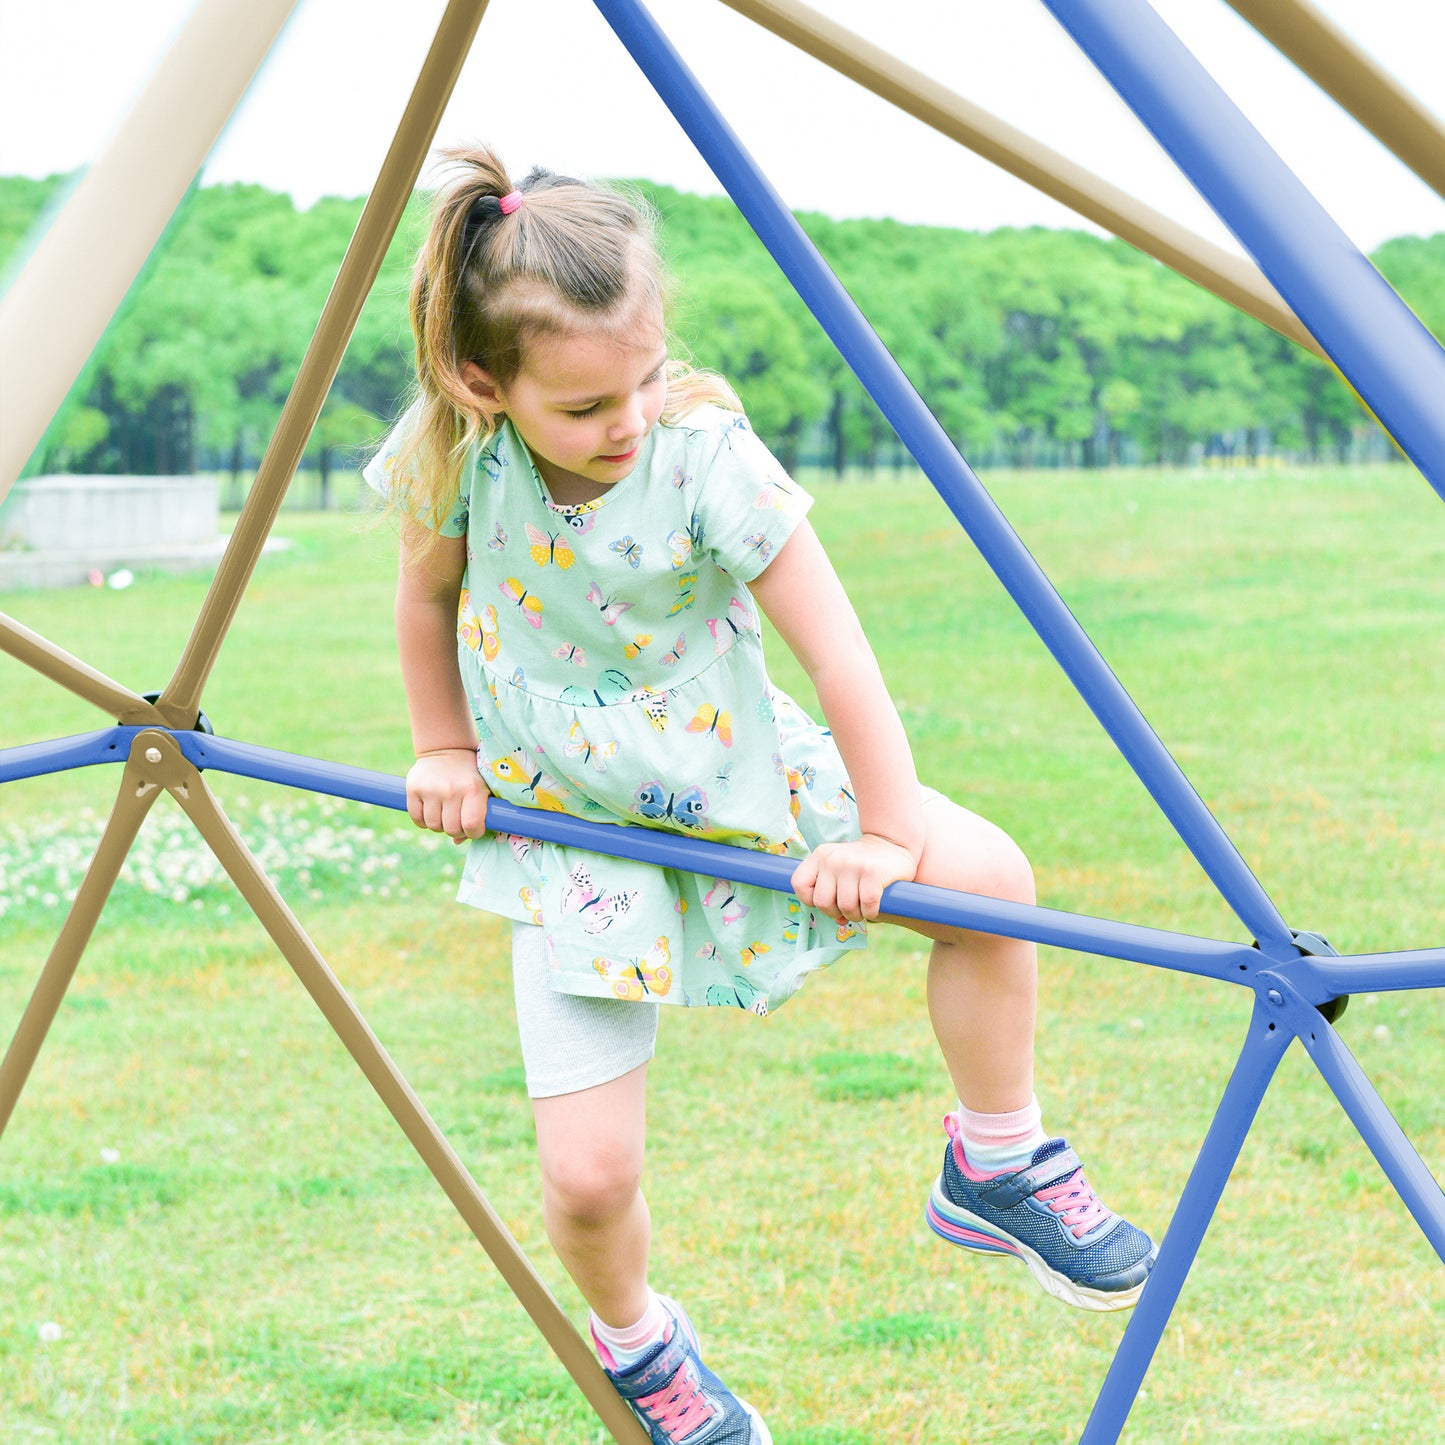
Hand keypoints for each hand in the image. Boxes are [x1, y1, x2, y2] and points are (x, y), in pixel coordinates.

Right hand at [406, 748, 489, 842]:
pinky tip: (431, 810)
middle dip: (455, 830)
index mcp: (473, 789)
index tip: (472, 828)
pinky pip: (417, 819)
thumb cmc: (469, 775)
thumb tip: (458, 841)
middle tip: (457, 820)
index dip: (473, 833)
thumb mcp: (481, 790)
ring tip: (444, 812)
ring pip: (433, 826)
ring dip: (439, 825)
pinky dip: (424, 820)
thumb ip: (476, 816)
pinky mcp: (413, 788)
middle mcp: (451, 789)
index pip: (471, 826)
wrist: (446, 749)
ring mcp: (431, 789)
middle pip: (451, 829)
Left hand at [791, 834, 919, 922]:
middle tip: (848, 908)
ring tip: (862, 908)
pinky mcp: (872, 872)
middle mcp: (833, 858)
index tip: (828, 900)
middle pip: (822, 902)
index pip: (799, 884)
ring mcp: (852, 864)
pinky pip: (867, 904)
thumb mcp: (836, 868)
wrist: (892, 845)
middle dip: (836, 913)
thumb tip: (837, 919)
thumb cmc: (860, 866)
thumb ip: (828, 889)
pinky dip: (871, 912)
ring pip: (845, 906)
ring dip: (855, 915)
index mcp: (820, 855)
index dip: (811, 900)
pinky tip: (874, 907)